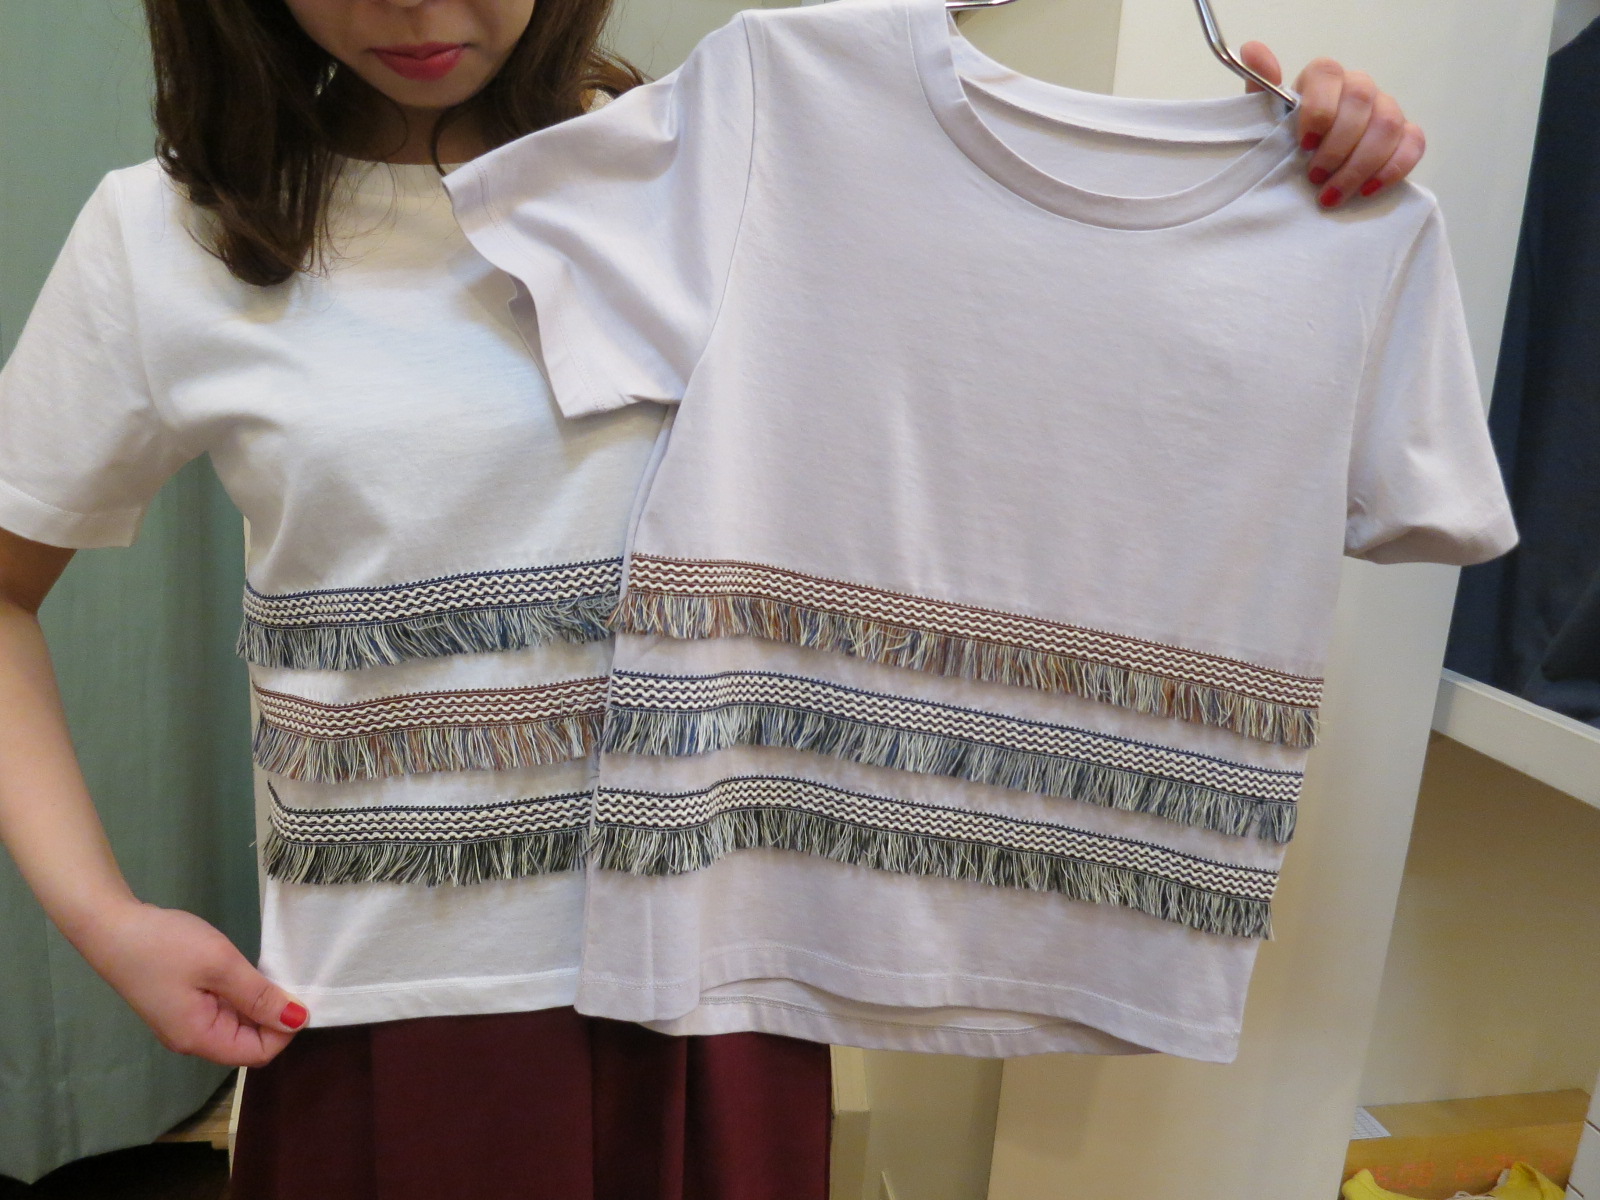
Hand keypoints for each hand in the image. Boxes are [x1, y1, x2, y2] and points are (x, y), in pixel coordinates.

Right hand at [71, 899, 306, 1067]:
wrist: (111, 925)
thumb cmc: (166, 946)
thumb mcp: (221, 965)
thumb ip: (259, 995)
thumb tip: (298, 1020)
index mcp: (200, 1039)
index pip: (258, 1054)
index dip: (285, 1030)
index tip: (299, 995)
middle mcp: (192, 1039)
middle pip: (248, 1042)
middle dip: (274, 1016)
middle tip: (287, 977)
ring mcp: (184, 1021)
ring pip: (236, 1024)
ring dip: (258, 1003)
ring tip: (271, 971)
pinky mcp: (181, 1004)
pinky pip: (222, 1009)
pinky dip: (241, 994)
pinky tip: (247, 971)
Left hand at [1238, 43, 1425, 209]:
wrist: (1310, 169)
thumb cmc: (1288, 141)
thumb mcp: (1267, 120)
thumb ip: (1262, 89)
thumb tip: (1252, 50)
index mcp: (1324, 78)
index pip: (1327, 73)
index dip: (1318, 109)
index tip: (1304, 145)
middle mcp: (1359, 88)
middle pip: (1361, 100)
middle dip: (1338, 145)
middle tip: (1315, 177)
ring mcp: (1386, 109)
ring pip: (1388, 125)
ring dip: (1359, 165)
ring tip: (1332, 196)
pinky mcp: (1406, 135)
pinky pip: (1414, 143)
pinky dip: (1392, 169)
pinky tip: (1366, 191)